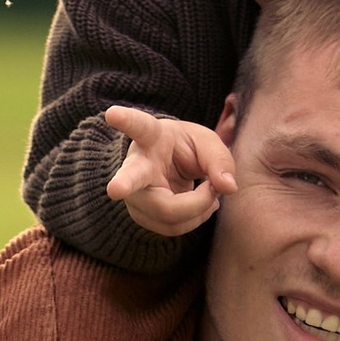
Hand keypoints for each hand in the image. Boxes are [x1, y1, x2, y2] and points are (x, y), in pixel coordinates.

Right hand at [102, 106, 236, 236]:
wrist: (169, 169)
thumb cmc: (185, 149)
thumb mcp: (206, 143)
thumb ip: (220, 160)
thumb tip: (228, 188)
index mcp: (151, 138)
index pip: (139, 127)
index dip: (126, 120)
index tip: (111, 113)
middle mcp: (136, 166)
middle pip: (133, 179)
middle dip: (125, 184)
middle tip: (116, 188)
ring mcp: (135, 195)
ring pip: (166, 213)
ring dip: (199, 208)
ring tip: (210, 191)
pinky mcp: (142, 216)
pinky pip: (173, 227)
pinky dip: (196, 218)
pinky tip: (202, 204)